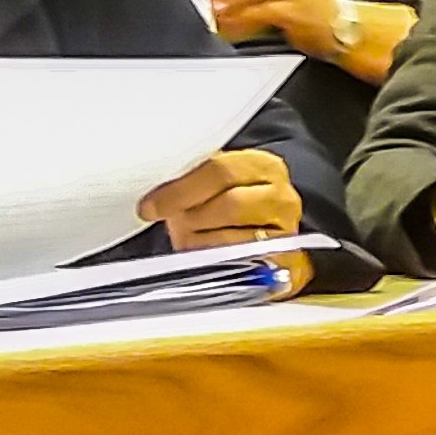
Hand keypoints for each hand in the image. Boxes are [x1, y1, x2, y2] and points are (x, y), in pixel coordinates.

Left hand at [140, 148, 303, 256]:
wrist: (266, 244)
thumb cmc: (234, 211)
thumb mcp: (216, 187)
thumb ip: (192, 183)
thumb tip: (155, 195)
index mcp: (264, 167)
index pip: (221, 171)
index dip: (181, 190)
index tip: (152, 205)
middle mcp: (280, 197)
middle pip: (230, 205)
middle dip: (191, 218)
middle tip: (174, 224)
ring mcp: (284, 233)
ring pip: (232, 240)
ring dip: (201, 243)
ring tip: (190, 240)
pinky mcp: (282, 264)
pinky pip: (239, 267)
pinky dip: (214, 265)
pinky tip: (203, 258)